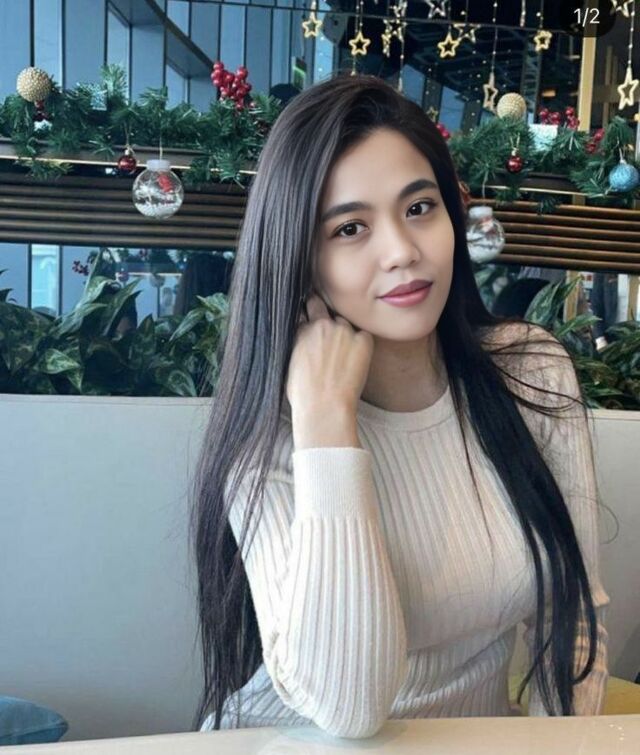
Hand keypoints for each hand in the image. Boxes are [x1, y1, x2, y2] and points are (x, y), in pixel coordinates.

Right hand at [285, 292, 373, 416]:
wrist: (324, 407)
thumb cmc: (303, 395)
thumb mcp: (286, 365)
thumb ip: (294, 346)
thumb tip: (300, 343)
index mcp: (300, 330)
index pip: (303, 313)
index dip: (306, 319)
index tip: (310, 326)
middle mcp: (321, 324)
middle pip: (320, 305)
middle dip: (320, 312)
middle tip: (324, 329)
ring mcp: (343, 331)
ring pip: (343, 322)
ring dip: (342, 332)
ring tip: (342, 354)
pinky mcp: (363, 340)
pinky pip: (364, 334)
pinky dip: (361, 342)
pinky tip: (356, 359)